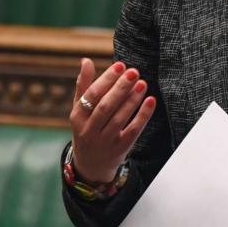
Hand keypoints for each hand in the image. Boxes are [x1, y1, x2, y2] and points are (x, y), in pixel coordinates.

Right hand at [68, 58, 156, 183]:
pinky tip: (150, 100)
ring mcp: (105, 141)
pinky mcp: (120, 148)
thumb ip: (84, 86)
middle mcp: (89, 130)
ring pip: (120, 118)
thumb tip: (86, 61)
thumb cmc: (87, 129)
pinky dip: (142, 115)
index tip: (120, 66)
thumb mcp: (80, 110)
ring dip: (132, 100)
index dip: (106, 80)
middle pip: (106, 107)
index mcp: (77, 117)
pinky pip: (133, 130)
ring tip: (142, 83)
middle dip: (120, 88)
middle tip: (134, 72)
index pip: (91, 95)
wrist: (91, 165)